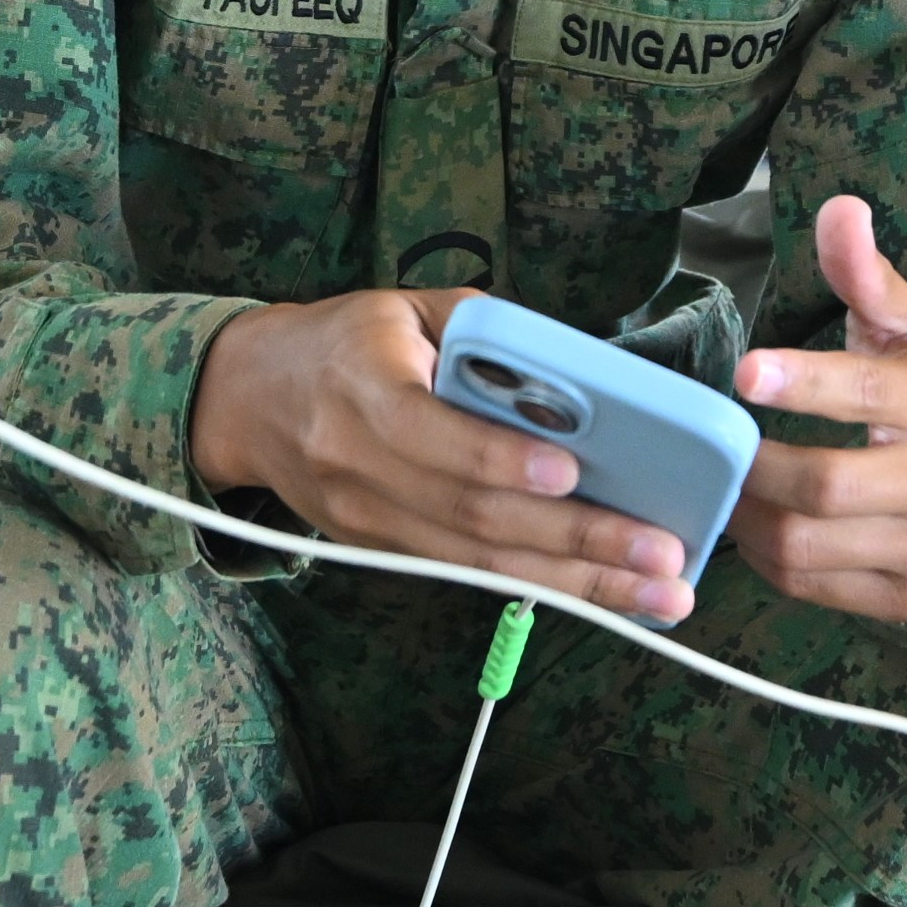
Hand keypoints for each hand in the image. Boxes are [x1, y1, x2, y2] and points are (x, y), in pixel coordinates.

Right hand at [190, 285, 695, 622]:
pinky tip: (605, 597)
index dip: (503, 460)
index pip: (436, 435)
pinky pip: (469, 574)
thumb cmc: (344, 341)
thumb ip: (488, 336)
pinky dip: (542, 588)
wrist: (246, 400)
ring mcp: (368, 521)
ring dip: (576, 584)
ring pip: (479, 562)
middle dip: (576, 540)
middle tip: (660, 555)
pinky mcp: (380, 551)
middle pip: (473, 516)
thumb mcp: (408, 309)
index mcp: (363, 388)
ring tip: (657, 595)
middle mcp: (359, 466)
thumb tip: (581, 376)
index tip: (572, 474)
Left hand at [722, 197, 906, 629]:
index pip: (865, 394)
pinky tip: (757, 526)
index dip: (802, 384)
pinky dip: (769, 559)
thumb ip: (868, 276)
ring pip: (808, 547)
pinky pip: (813, 587)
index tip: (744, 373)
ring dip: (747, 519)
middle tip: (710, 445)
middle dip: (751, 468)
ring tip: (723, 486)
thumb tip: (837, 209)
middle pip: (823, 485)